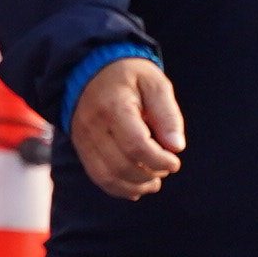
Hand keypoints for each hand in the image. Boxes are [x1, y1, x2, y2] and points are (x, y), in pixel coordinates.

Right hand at [71, 57, 186, 201]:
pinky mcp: (81, 148)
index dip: (159, 161)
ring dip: (135, 186)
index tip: (174, 161)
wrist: (89, 68)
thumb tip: (176, 147)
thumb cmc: (129, 75)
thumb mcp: (155, 83)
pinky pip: (97, 177)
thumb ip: (168, 114)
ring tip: (154, 182)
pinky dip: (119, 188)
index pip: (135, 146)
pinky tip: (137, 187)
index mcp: (113, 106)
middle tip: (166, 168)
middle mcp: (93, 126)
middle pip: (122, 165)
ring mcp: (84, 139)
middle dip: (150, 174)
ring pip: (107, 176)